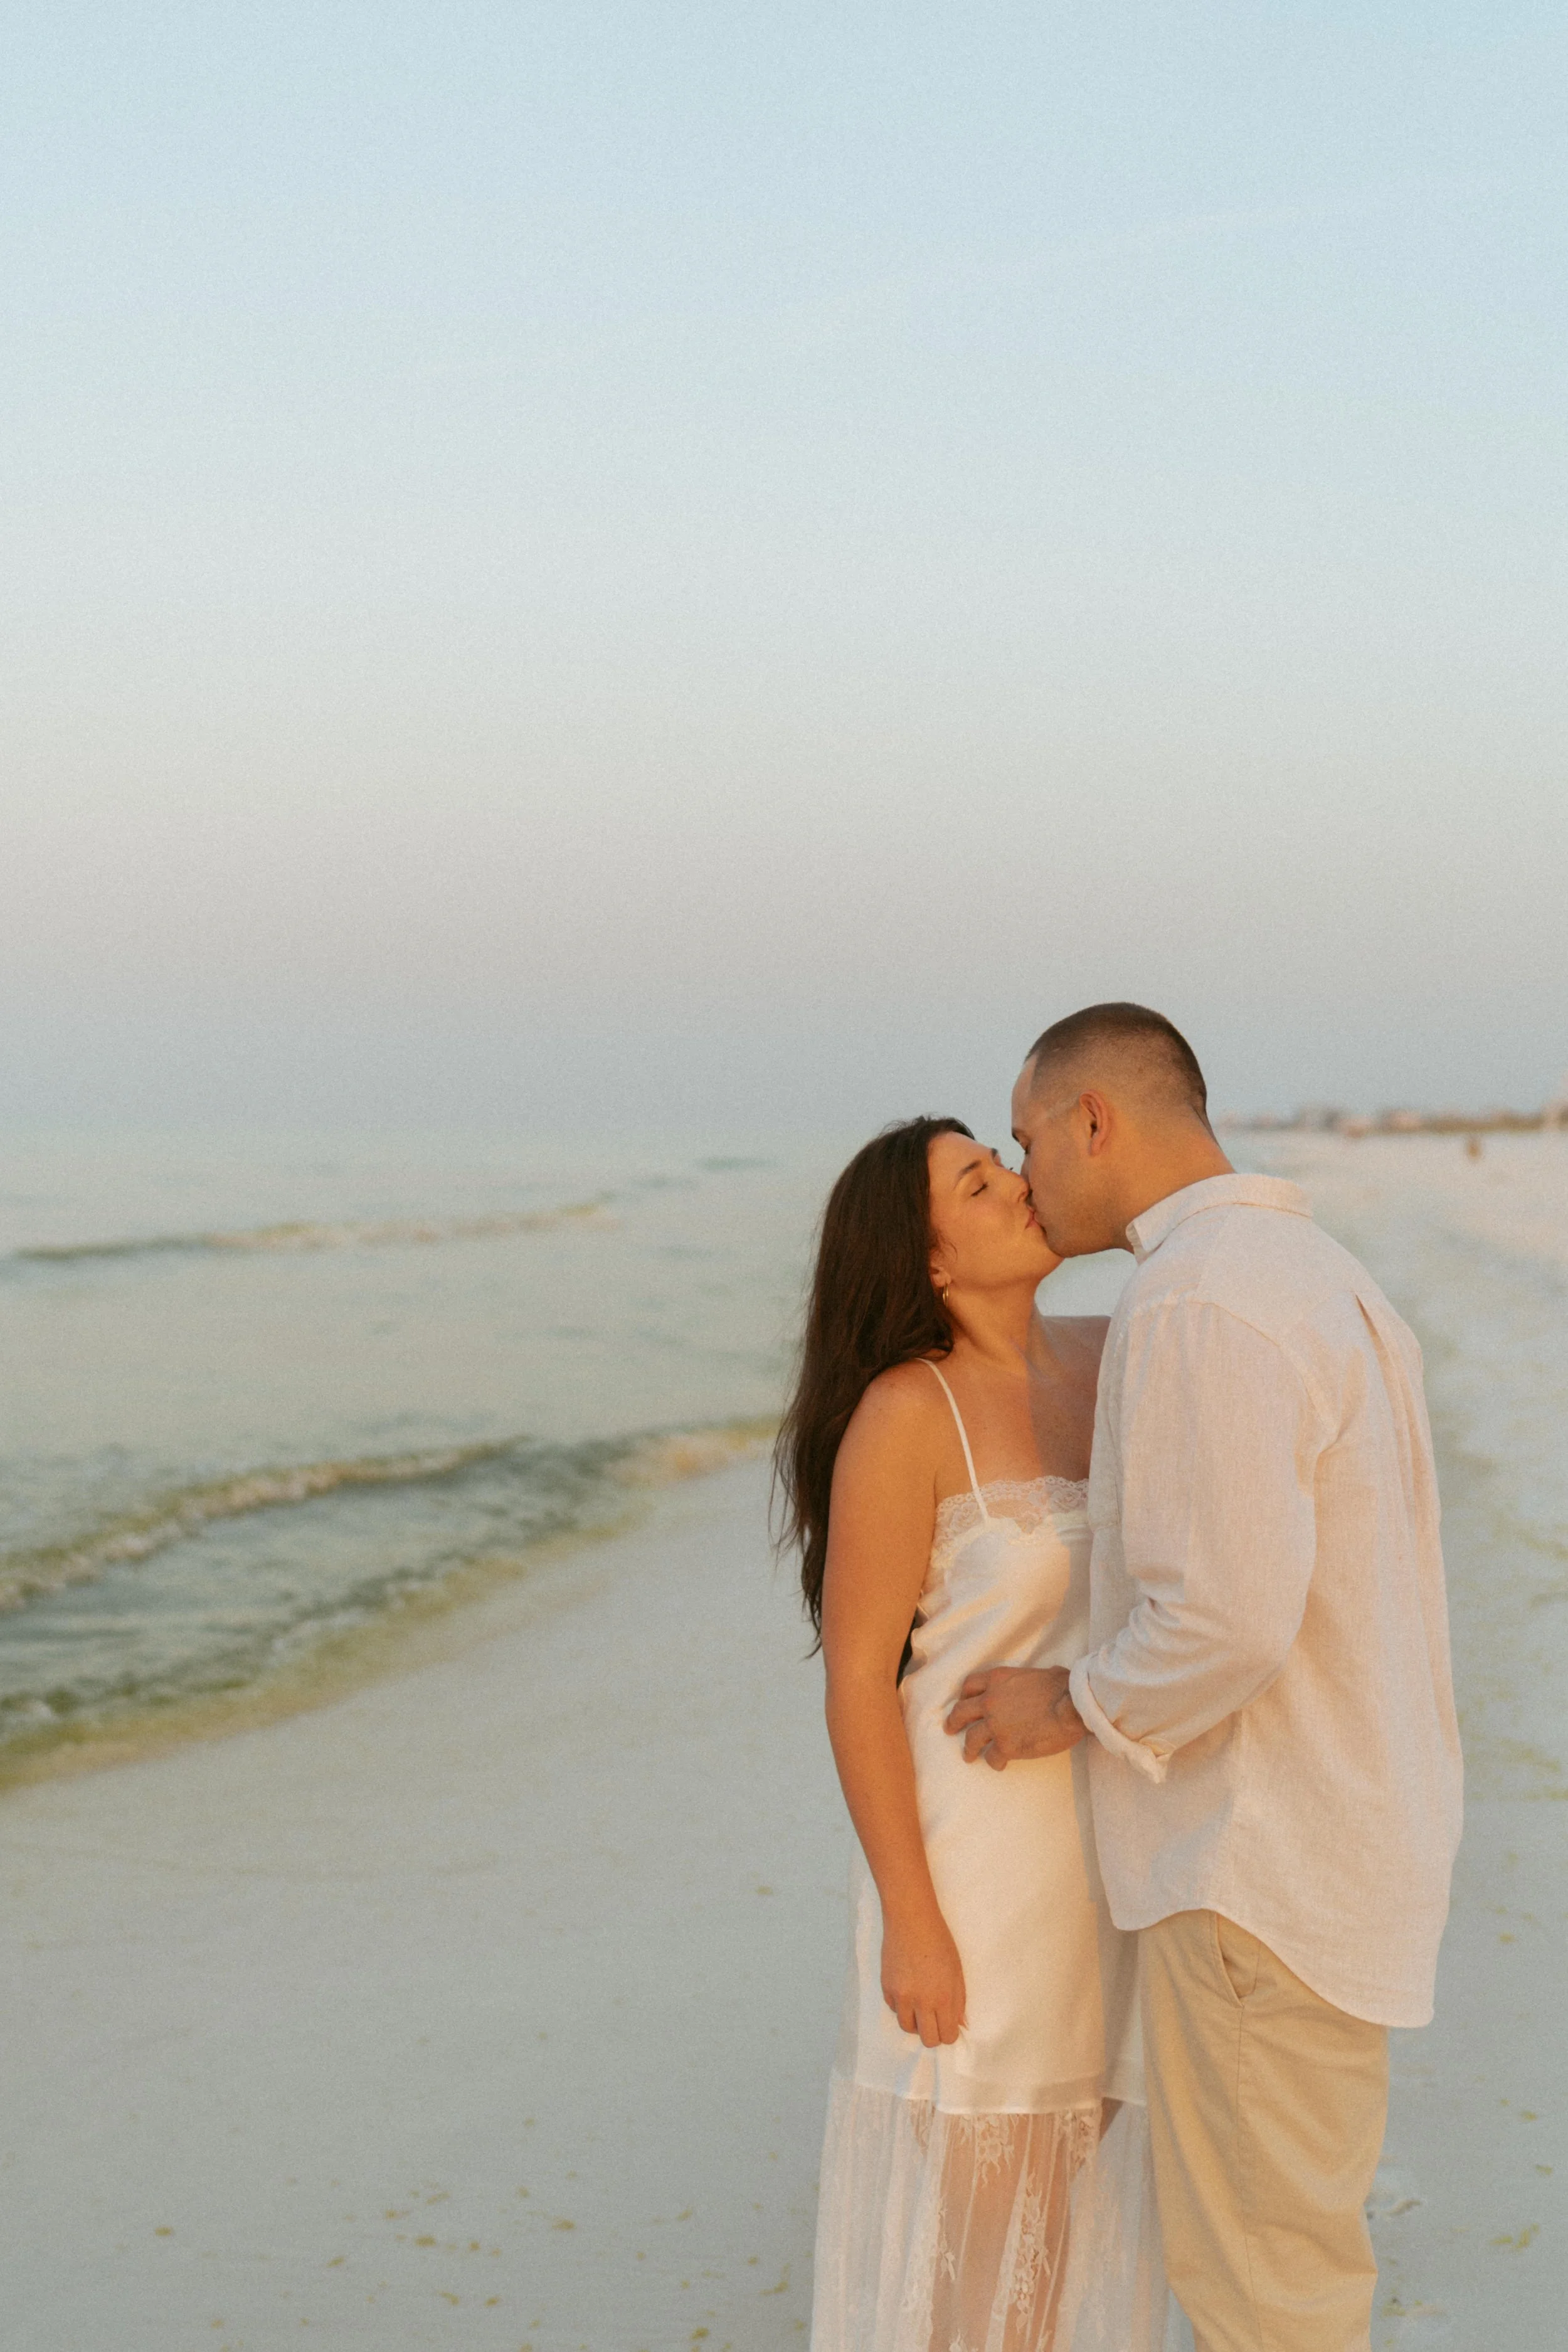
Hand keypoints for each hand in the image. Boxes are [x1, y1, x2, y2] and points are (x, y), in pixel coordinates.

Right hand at [881, 1907, 965, 2045]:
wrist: (910, 1919)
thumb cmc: (939, 1941)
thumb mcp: (956, 1970)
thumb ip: (958, 2001)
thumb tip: (959, 2024)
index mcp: (943, 1997)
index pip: (947, 2036)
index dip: (949, 2033)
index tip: (948, 2024)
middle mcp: (921, 2001)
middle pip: (927, 2039)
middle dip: (933, 2034)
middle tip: (935, 2020)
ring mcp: (901, 1995)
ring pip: (907, 2028)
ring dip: (915, 2021)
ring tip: (920, 2005)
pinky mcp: (886, 1987)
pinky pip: (894, 2009)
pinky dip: (901, 2006)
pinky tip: (907, 1989)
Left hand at [944, 1665, 1084, 1767]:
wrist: (1073, 1706)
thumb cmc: (1064, 1686)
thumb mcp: (1040, 1672)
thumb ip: (1029, 1679)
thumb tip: (1045, 1678)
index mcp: (997, 1680)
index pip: (970, 1686)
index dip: (964, 1696)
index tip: (963, 1703)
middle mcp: (990, 1701)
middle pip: (961, 1712)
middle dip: (954, 1722)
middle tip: (950, 1729)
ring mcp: (995, 1725)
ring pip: (971, 1739)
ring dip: (968, 1749)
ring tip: (968, 1756)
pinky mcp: (1006, 1746)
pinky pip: (992, 1758)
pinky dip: (994, 1762)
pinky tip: (999, 1764)